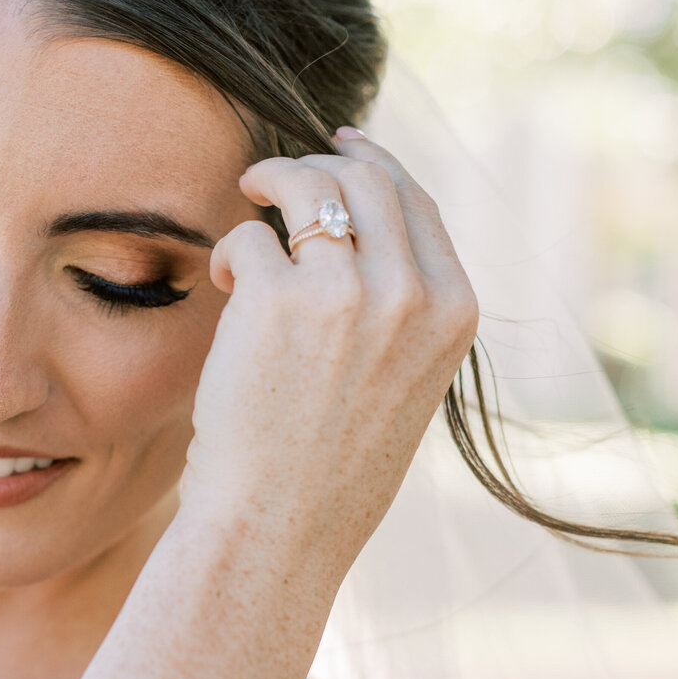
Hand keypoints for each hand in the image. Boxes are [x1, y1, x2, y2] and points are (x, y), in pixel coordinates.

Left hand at [179, 127, 478, 582]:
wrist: (280, 529)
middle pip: (367, 178)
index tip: (341, 149)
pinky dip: (231, 251)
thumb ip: (403, 309)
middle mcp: (410, 293)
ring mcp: (345, 292)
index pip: (417, 203)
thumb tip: (365, 227)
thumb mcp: (405, 385)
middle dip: (317, 163)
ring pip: (307, 186)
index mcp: (453, 312)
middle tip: (273, 176)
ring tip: (245, 202)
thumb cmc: (332, 470)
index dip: (374, 164)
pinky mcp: (276, 300)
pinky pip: (247, 236)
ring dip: (269, 182)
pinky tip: (224, 285)